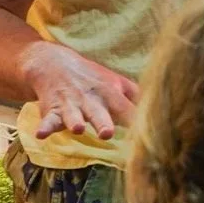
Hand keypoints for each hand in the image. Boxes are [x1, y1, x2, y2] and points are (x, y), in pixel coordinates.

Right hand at [21, 42, 137, 141]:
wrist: (54, 63)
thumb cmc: (92, 79)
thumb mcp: (116, 84)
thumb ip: (137, 98)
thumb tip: (163, 110)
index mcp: (111, 93)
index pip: (127, 109)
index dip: (137, 122)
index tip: (147, 139)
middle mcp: (92, 98)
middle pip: (99, 111)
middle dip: (103, 122)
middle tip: (108, 133)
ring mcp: (71, 103)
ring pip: (73, 114)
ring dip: (74, 120)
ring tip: (76, 128)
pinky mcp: (51, 108)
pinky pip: (47, 118)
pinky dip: (44, 126)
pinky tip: (41, 134)